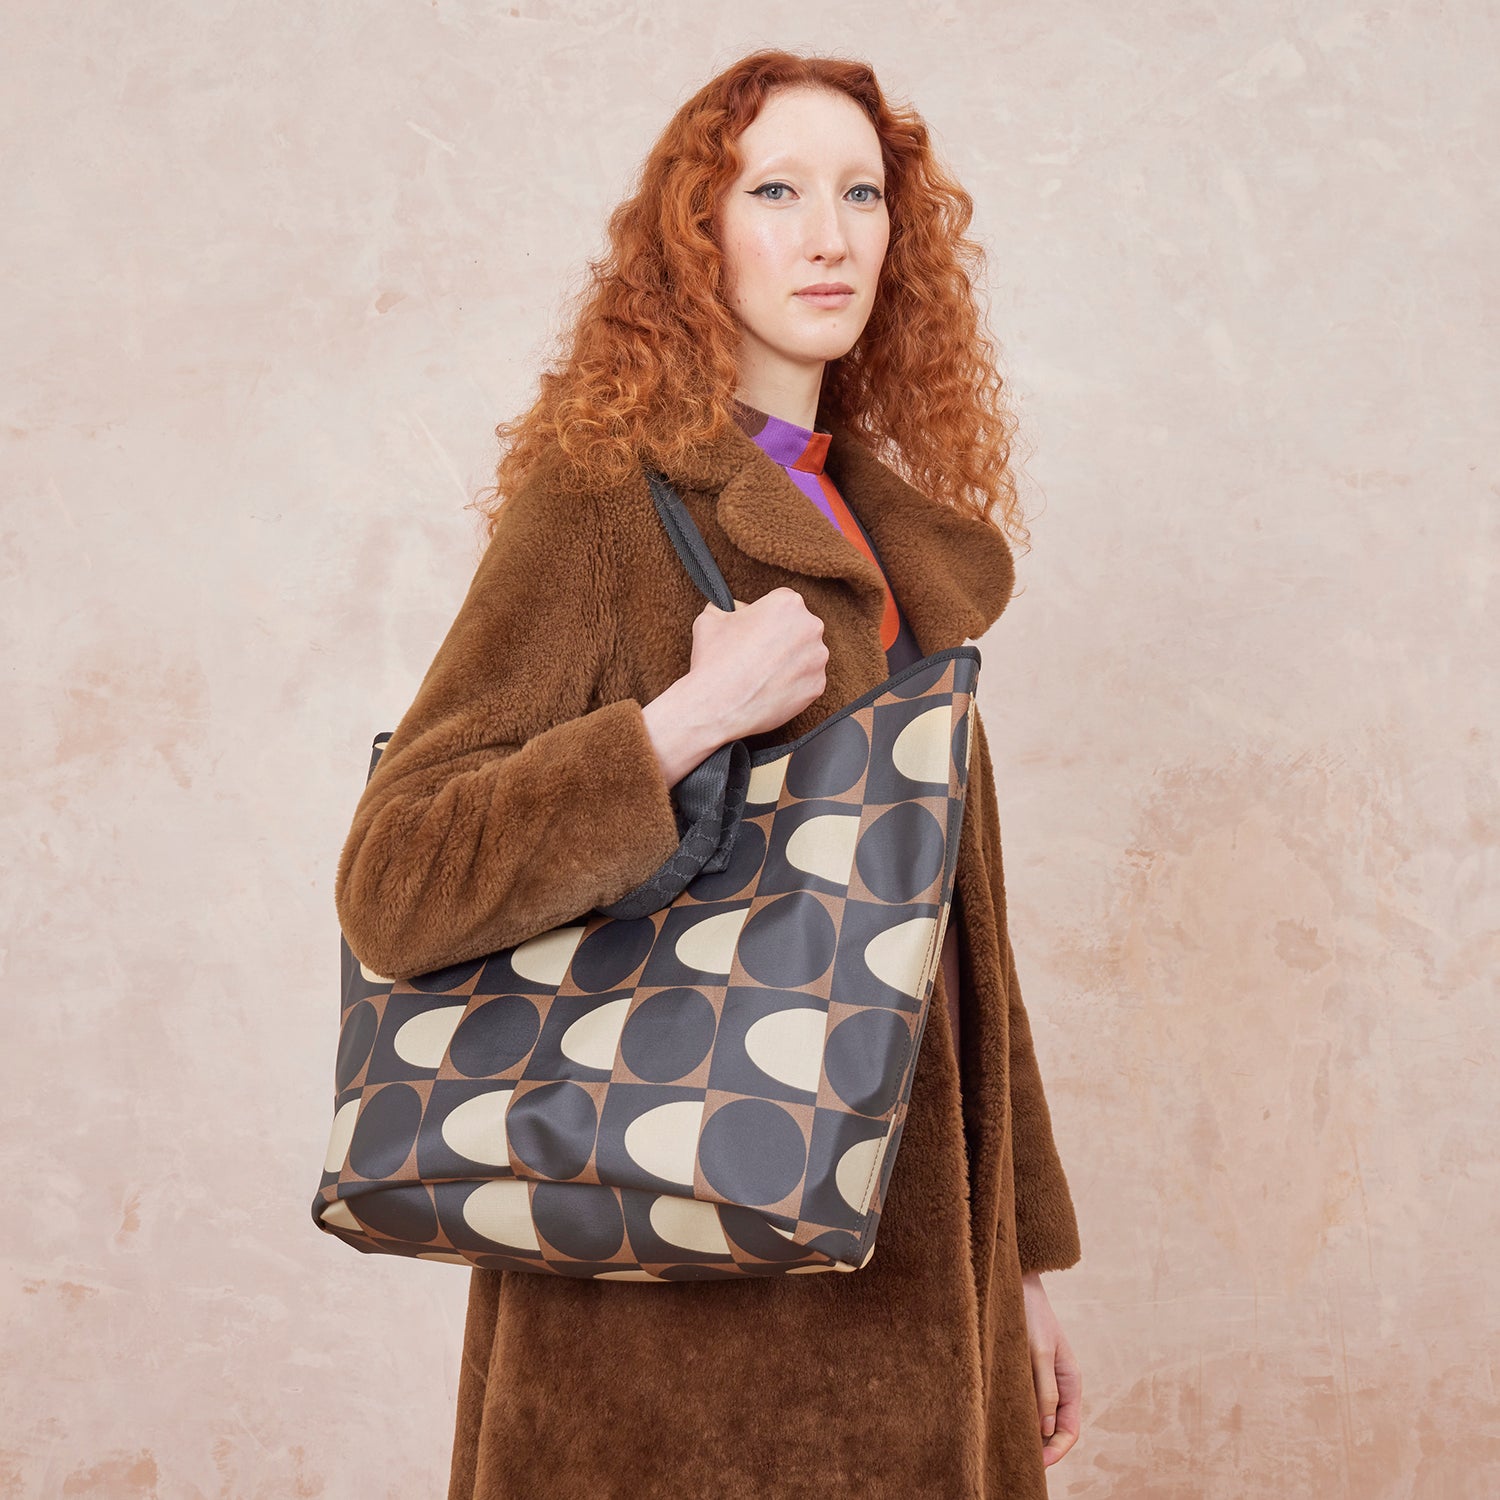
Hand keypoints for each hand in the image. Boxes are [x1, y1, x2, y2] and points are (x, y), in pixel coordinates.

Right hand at [640, 588, 827, 786]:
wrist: (718, 707)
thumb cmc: (715, 660)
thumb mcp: (711, 617)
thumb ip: (731, 607)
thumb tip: (739, 610)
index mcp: (787, 603)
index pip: (782, 601)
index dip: (765, 616)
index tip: (754, 630)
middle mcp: (810, 627)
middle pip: (798, 626)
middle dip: (781, 636)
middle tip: (757, 652)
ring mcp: (817, 658)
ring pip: (805, 654)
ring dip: (789, 660)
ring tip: (762, 672)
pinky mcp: (818, 685)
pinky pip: (807, 680)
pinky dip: (792, 683)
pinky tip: (770, 688)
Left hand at [1021, 1270, 1080, 1468]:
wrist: (1016, 1283)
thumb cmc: (1030, 1314)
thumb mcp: (1040, 1351)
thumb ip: (1045, 1389)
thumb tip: (1047, 1429)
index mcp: (1071, 1383)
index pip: (1069, 1431)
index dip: (1056, 1452)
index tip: (1036, 1465)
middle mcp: (1058, 1385)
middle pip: (1054, 1430)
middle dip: (1041, 1449)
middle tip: (1015, 1463)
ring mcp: (1041, 1380)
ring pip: (1038, 1419)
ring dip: (1027, 1434)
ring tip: (1005, 1447)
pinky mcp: (1024, 1373)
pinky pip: (1025, 1403)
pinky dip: (1017, 1416)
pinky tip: (999, 1421)